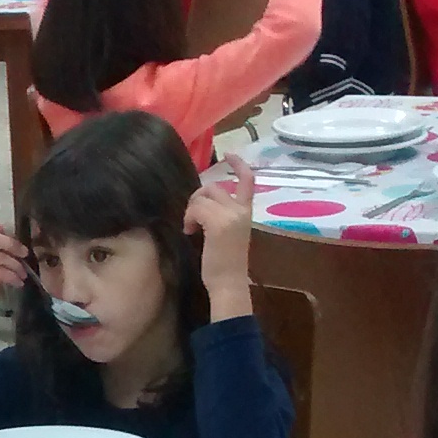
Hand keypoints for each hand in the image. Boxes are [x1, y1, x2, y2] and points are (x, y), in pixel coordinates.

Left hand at [185, 155, 255, 295]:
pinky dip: (189, 218)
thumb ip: (222, 215)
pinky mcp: (218, 223)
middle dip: (198, 197)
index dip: (239, 164)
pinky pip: (196, 208)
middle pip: (214, 187)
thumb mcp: (228, 234)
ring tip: (191, 227)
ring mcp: (230, 216)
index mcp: (247, 212)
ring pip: (203, 196)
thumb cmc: (226, 265)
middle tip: (192, 217)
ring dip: (191, 210)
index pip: (248, 180)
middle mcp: (241, 210)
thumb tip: (202, 202)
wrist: (229, 283)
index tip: (229, 154)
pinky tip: (190, 231)